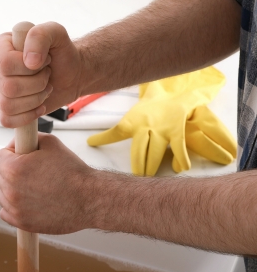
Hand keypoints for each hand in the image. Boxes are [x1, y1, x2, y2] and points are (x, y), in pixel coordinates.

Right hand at [0, 22, 82, 127]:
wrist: (69, 74)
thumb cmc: (60, 53)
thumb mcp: (56, 33)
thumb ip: (40, 36)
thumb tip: (29, 61)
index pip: (5, 63)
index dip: (28, 68)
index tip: (44, 61)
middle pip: (8, 87)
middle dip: (36, 84)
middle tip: (47, 76)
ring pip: (8, 105)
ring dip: (35, 100)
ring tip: (45, 89)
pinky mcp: (4, 109)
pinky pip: (7, 120)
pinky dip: (28, 116)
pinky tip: (39, 106)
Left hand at [0, 134, 95, 233]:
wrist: (89, 199)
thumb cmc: (73, 173)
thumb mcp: (51, 143)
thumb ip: (29, 139)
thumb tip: (17, 143)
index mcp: (14, 168)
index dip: (12, 154)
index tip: (22, 157)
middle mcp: (11, 190)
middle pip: (0, 176)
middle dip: (12, 172)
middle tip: (32, 172)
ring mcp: (15, 208)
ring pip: (2, 194)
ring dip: (12, 190)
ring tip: (33, 187)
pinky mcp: (22, 223)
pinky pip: (6, 212)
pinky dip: (13, 207)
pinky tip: (28, 202)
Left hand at [87, 67, 235, 175]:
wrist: (173, 92)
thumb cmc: (148, 109)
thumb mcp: (130, 116)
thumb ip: (116, 129)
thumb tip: (91, 140)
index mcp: (132, 121)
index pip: (116, 131)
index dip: (103, 137)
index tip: (90, 142)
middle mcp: (146, 126)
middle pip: (138, 150)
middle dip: (137, 165)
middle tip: (134, 179)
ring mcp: (162, 128)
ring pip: (155, 152)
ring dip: (151, 166)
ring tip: (148, 178)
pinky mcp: (177, 129)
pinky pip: (178, 146)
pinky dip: (180, 158)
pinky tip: (180, 169)